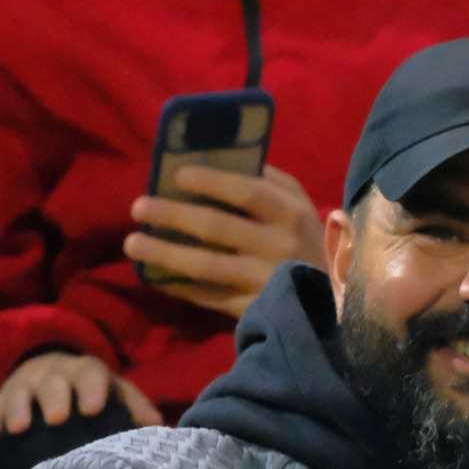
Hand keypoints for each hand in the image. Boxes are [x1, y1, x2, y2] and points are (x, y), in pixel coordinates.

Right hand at [0, 352, 162, 443]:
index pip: (90, 373)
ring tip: (19, 429)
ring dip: (18, 409)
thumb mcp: (116, 392)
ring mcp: (22, 386)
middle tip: (57, 419)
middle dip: (54, 398)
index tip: (94, 409)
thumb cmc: (91, 392)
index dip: (92, 388)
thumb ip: (134, 406)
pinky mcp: (0, 403)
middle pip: (52, 382)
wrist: (48, 371)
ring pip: (18, 392)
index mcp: (84, 371)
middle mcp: (52, 374)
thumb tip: (157, 427)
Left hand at [124, 163, 324, 317]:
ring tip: (132, 244)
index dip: (210, 182)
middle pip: (217, 228)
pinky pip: (210, 298)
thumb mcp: (300, 206)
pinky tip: (156, 276)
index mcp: (291, 214)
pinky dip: (180, 287)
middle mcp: (280, 247)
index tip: (176, 175)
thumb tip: (219, 158)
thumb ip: (268, 182)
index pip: (248, 192)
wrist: (335, 301)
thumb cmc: (307, 242)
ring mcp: (266, 282)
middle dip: (173, 216)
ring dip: (165, 254)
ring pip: (207, 267)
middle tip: (138, 208)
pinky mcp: (255, 310)